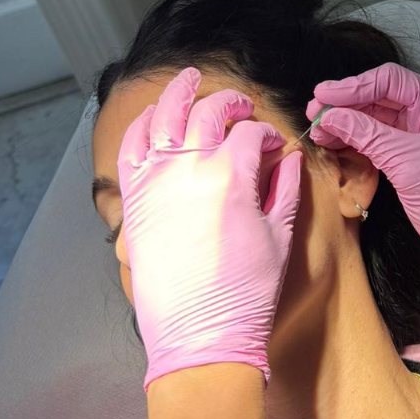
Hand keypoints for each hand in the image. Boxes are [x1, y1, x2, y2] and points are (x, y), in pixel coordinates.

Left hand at [118, 67, 301, 386]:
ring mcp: (155, 181)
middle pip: (208, 112)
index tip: (274, 147)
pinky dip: (142, 124)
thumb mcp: (280, 236)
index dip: (267, 135)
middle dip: (230, 103)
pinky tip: (153, 116)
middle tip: (240, 106)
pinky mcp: (134, 200)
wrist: (200, 338)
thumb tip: (288, 156)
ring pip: (163, 116)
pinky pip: (132, 147)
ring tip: (189, 79)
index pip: (251, 133)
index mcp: (230, 175)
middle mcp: (189, 168)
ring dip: (178, 93)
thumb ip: (285, 188)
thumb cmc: (245, 293)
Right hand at [308, 63, 419, 310]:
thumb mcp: (406, 162)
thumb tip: (329, 115)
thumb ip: (367, 134)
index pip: (389, 80)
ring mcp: (419, 134)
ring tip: (317, 129)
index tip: (322, 94)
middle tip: (313, 112)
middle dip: (345, 103)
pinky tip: (333, 141)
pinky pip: (377, 138)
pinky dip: (355, 138)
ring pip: (375, 117)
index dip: (353, 86)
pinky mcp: (410, 156)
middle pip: (379, 96)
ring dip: (346, 121)